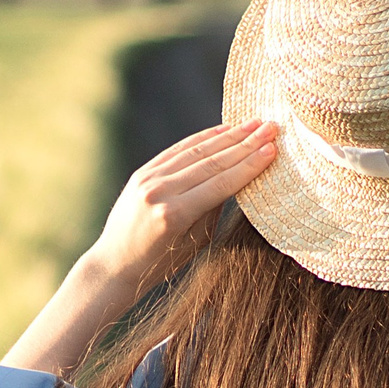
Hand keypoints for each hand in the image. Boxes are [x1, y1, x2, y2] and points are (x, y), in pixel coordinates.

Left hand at [86, 119, 279, 289]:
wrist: (115, 262)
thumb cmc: (161, 261)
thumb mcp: (194, 242)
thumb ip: (214, 208)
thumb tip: (238, 176)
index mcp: (174, 215)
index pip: (220, 184)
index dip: (249, 165)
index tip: (272, 149)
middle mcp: (160, 192)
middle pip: (212, 163)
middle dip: (245, 144)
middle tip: (271, 128)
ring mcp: (148, 179)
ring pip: (196, 152)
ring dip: (228, 135)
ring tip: (254, 124)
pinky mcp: (143, 172)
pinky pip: (178, 150)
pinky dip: (202, 138)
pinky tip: (223, 129)